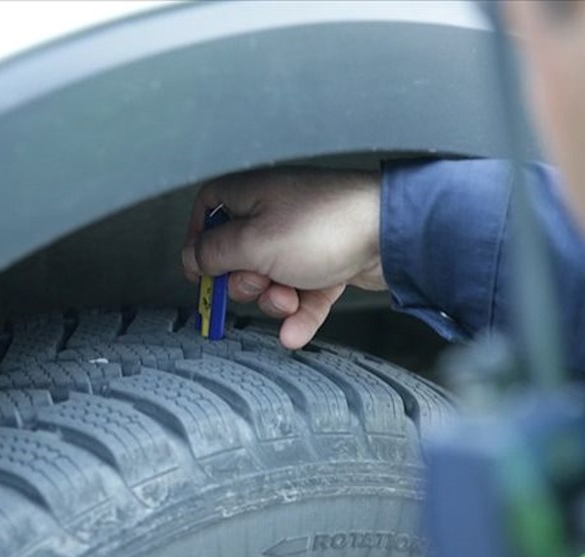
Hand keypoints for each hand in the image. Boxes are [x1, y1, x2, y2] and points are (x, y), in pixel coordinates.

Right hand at [182, 167, 385, 348]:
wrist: (393, 232)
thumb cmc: (325, 225)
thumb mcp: (252, 243)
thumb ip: (213, 253)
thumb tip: (191, 259)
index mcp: (249, 194)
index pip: (207, 213)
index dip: (199, 244)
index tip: (201, 272)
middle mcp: (275, 211)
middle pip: (238, 256)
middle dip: (246, 283)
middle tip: (260, 284)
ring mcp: (303, 238)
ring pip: (271, 280)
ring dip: (276, 300)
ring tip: (291, 299)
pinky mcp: (328, 261)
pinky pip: (304, 293)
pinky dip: (300, 313)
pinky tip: (295, 334)